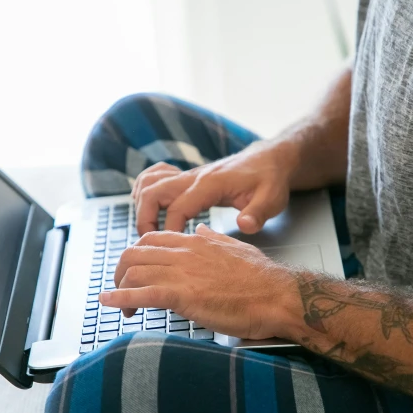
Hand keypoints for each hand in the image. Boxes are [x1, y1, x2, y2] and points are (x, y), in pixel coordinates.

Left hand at [98, 224, 298, 339]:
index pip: (152, 240)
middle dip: (122, 272)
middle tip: (123, 290)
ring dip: (121, 290)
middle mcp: (184, 253)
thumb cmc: (261, 278)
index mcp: (196, 242)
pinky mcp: (184, 296)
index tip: (135, 271)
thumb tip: (200, 229)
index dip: (137, 255)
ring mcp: (182, 273)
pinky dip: (121, 298)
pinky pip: (143, 293)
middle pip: (135, 254)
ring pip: (135, 272)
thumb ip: (213, 238)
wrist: (277, 295)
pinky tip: (109, 303)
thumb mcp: (234, 248)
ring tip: (123, 307)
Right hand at [131, 141, 296, 235]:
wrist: (268, 159)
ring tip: (148, 231)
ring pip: (148, 183)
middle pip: (151, 192)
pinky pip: (154, 177)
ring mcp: (187, 175)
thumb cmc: (269, 180)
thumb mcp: (272, 198)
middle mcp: (193, 177)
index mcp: (210, 184)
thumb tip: (244, 226)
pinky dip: (145, 191)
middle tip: (149, 244)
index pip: (177, 208)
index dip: (169, 231)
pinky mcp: (186, 177)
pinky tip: (153, 209)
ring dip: (141, 206)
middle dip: (144, 219)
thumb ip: (258, 213)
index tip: (170, 252)